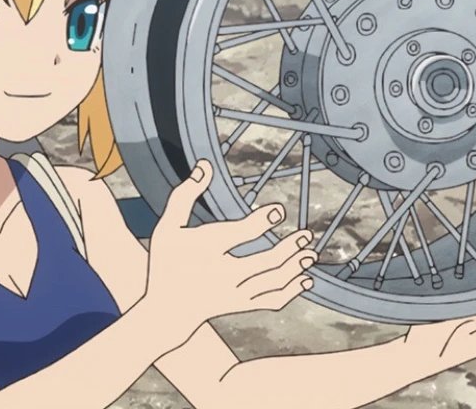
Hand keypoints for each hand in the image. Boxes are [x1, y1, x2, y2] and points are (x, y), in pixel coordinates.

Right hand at [140, 159, 316, 338]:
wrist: (166, 310)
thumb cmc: (166, 262)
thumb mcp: (167, 226)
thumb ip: (185, 194)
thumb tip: (205, 165)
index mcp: (204, 250)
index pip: (238, 234)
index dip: (261, 222)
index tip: (278, 212)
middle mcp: (221, 274)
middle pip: (263, 262)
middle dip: (288, 248)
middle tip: (305, 234)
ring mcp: (233, 294)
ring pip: (271, 282)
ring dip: (294, 268)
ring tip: (310, 253)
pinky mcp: (240, 306)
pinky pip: (271, 301)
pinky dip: (291, 292)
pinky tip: (305, 280)